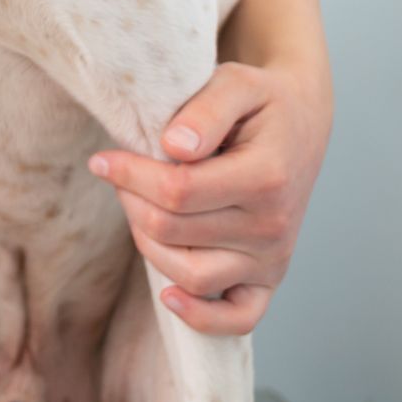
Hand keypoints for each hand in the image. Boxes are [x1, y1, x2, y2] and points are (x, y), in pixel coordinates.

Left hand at [89, 60, 332, 334]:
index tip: (102, 159)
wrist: (299, 122)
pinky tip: (168, 295)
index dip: (128, 175)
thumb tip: (174, 146)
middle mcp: (272, 226)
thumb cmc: (259, 101)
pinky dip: (200, 317)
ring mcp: (272, 258)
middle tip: (120, 173)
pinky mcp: (268, 279)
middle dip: (131, 199)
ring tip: (139, 207)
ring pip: (190, 275)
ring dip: (147, 242)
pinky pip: (237, 318)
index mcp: (265, 177)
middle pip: (172, 230)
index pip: (177, 190)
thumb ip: (206, 109)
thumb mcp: (236, 82)